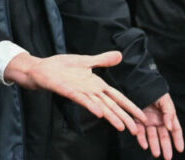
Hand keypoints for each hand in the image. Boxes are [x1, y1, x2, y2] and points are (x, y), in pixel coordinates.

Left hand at [4, 51, 147, 133]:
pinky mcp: (69, 91)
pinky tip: (99, 113)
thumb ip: (103, 60)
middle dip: (124, 117)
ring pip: (99, 106)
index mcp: (97, 84)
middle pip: (111, 106)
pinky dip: (91, 106)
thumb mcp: (86, 60)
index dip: (130, 106)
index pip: (117, 97)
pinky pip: (82, 100)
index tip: (142, 117)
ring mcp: (81, 92)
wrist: (42, 68)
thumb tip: (120, 55)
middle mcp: (91, 91)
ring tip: (122, 127)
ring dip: (111, 116)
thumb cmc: (62, 66)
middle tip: (136, 130)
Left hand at [133, 94, 184, 158]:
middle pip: (164, 136)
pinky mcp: (137, 120)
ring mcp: (148, 121)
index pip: (175, 130)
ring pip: (152, 136)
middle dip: (166, 147)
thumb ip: (169, 114)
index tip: (180, 149)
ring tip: (156, 154)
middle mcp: (159, 120)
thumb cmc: (155, 91)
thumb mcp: (165, 101)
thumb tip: (169, 127)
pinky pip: (140, 132)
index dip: (178, 139)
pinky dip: (142, 139)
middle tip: (167, 157)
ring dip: (154, 145)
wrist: (140, 84)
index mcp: (168, 116)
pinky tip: (145, 145)